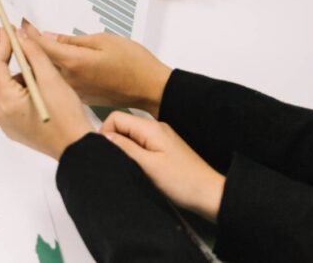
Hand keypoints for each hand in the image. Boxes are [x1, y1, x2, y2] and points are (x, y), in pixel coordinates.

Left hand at [0, 26, 92, 159]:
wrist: (78, 149)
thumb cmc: (67, 117)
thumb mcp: (51, 79)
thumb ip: (34, 54)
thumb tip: (21, 36)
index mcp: (6, 102)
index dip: (2, 44)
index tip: (8, 29)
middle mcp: (1, 114)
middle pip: (0, 77)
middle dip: (13, 58)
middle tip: (26, 43)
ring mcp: (8, 123)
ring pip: (9, 88)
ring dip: (22, 74)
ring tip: (43, 70)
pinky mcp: (16, 128)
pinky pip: (15, 101)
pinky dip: (25, 88)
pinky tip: (42, 86)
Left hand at [21, 20, 171, 116]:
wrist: (150, 90)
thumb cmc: (132, 62)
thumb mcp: (103, 41)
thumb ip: (72, 41)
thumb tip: (49, 38)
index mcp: (74, 63)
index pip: (39, 48)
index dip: (26, 35)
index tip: (18, 24)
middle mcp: (69, 81)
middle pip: (36, 65)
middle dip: (25, 49)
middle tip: (18, 31)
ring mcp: (74, 93)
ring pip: (44, 77)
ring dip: (35, 62)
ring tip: (31, 44)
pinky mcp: (78, 100)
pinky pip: (55, 85)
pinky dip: (47, 74)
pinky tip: (50, 63)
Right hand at [101, 112, 225, 221]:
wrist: (209, 194)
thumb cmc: (182, 182)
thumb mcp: (148, 166)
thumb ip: (124, 148)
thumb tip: (103, 137)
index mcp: (150, 127)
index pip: (115, 118)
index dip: (104, 133)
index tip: (104, 153)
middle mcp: (156, 128)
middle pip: (123, 126)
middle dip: (114, 142)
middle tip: (115, 163)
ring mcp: (161, 138)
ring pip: (131, 137)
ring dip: (124, 150)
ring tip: (128, 168)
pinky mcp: (164, 149)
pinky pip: (141, 145)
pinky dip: (135, 155)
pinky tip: (139, 170)